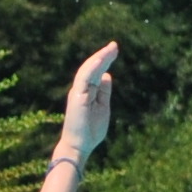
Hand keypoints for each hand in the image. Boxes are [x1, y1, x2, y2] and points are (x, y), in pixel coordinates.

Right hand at [54, 42, 118, 166]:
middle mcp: (80, 89)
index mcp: (87, 92)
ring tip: (111, 49)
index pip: (96, 72)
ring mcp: (78, 92)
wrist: (79, 146)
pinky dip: (92, 68)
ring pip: (88, 69)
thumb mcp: (103, 107)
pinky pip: (84, 78)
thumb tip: (107, 75)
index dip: (104, 60)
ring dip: (99, 58)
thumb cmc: (90, 131)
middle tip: (114, 45)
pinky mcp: (77, 96)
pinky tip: (101, 60)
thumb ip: (104, 92)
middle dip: (103, 56)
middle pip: (92, 67)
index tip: (114, 50)